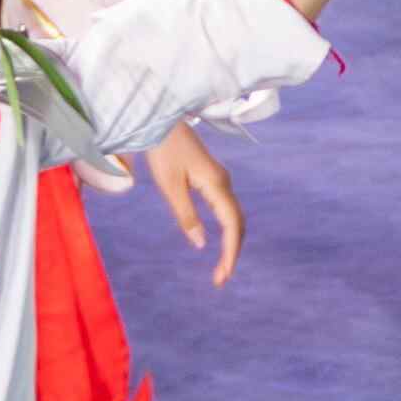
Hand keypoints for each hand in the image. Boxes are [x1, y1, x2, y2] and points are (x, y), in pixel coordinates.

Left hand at [138, 125, 245, 284]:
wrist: (161, 120)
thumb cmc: (163, 151)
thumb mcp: (169, 185)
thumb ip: (185, 214)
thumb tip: (199, 244)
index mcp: (216, 184)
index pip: (232, 225)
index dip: (230, 252)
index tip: (223, 275)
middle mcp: (224, 183)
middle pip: (238, 224)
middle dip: (233, 252)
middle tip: (220, 279)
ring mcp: (220, 180)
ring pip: (234, 217)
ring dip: (231, 243)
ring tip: (221, 268)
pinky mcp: (213, 179)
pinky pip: (227, 210)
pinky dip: (227, 230)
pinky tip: (220, 243)